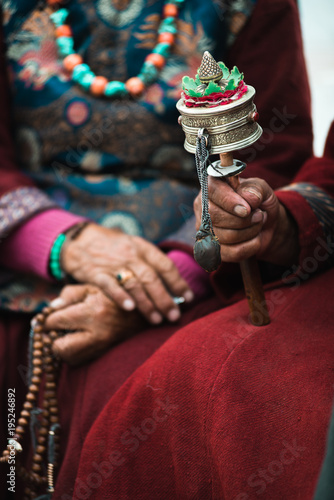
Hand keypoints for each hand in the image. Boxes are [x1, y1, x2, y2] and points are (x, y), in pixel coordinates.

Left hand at [45, 285, 146, 364]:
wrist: (147, 309)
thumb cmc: (117, 293)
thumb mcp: (94, 286)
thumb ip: (70, 294)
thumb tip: (52, 307)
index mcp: (93, 311)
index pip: (56, 321)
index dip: (47, 319)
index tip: (48, 317)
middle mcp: (98, 332)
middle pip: (60, 348)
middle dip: (53, 339)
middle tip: (56, 329)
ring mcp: (103, 346)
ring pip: (70, 358)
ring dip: (64, 347)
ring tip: (69, 333)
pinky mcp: (106, 353)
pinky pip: (82, 359)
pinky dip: (75, 351)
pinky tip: (79, 338)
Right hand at [61, 224, 192, 323]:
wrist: (79, 239)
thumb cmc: (112, 247)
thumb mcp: (134, 246)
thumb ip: (150, 263)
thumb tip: (173, 286)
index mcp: (142, 248)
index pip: (165, 265)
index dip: (178, 282)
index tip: (189, 298)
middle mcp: (130, 255)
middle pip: (152, 278)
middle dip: (164, 299)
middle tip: (174, 316)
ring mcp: (113, 264)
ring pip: (134, 284)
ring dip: (146, 303)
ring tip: (156, 319)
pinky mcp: (95, 273)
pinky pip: (109, 285)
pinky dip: (120, 297)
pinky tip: (130, 309)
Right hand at [194, 176, 298, 265]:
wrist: (265, 225)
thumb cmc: (259, 203)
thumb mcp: (263, 190)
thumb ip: (256, 188)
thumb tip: (249, 197)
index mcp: (212, 186)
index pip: (211, 190)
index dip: (229, 201)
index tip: (247, 209)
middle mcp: (203, 207)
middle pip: (214, 216)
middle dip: (242, 220)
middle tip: (259, 216)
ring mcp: (205, 229)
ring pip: (223, 236)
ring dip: (249, 232)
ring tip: (258, 224)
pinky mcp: (213, 249)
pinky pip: (230, 252)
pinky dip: (249, 247)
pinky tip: (255, 239)